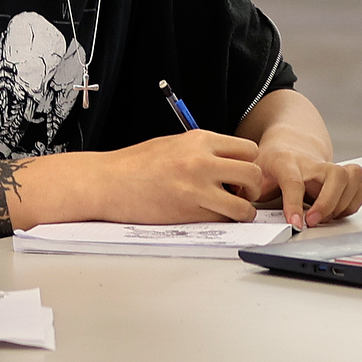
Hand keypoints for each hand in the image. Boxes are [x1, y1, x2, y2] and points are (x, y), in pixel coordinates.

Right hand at [104, 129, 269, 222]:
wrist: (107, 182)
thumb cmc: (136, 164)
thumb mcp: (174, 144)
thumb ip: (204, 150)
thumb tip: (229, 162)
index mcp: (200, 140)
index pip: (249, 150)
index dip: (249, 164)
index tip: (239, 175)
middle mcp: (202, 161)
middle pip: (253, 174)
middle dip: (253, 188)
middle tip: (241, 195)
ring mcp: (196, 188)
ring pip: (244, 205)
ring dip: (243, 211)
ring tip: (230, 211)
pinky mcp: (187, 213)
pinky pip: (221, 220)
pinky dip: (221, 222)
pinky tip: (210, 217)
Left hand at [256, 146, 361, 227]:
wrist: (290, 144)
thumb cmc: (272, 163)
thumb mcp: (254, 176)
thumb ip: (247, 193)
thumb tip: (239, 212)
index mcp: (286, 161)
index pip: (294, 181)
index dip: (295, 204)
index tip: (296, 223)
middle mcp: (313, 163)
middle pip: (335, 175)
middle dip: (329, 203)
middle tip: (313, 221)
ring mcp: (331, 167)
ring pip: (353, 177)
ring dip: (344, 203)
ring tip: (326, 217)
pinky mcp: (344, 175)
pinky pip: (361, 185)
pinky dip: (354, 202)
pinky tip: (337, 211)